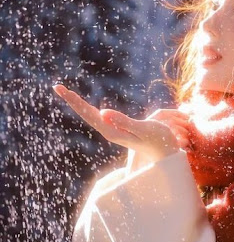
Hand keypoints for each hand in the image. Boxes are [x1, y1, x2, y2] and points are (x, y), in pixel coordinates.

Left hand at [53, 85, 189, 161]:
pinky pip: (102, 119)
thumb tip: (102, 113)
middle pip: (87, 115)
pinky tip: (91, 110)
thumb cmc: (159, 141)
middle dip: (73, 101)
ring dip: (80, 105)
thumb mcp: (144, 129)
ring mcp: (116, 131)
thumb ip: (124, 122)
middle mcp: (111, 132)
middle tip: (57, 87)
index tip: (62, 89)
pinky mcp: (122, 130)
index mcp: (113, 132)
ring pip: (93, 117)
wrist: (169, 154)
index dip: (75, 102)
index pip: (89, 115)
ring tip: (67, 94)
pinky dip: (92, 111)